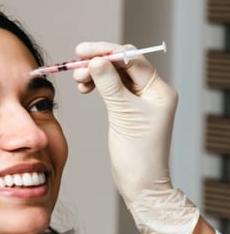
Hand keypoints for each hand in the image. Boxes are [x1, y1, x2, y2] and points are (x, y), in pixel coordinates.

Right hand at [73, 42, 198, 233]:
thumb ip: (109, 85)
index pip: (131, 59)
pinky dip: (97, 86)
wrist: (140, 182)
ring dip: (95, 74)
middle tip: (75, 68)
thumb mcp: (123, 115)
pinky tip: (85, 87)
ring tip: (78, 80)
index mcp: (158, 90)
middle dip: (98, 63)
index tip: (82, 51)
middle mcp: (151, 92)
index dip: (106, 52)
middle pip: (122, 66)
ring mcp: (139, 101)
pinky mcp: (128, 110)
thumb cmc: (138, 153)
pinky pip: (111, 90)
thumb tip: (96, 61)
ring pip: (114, 77)